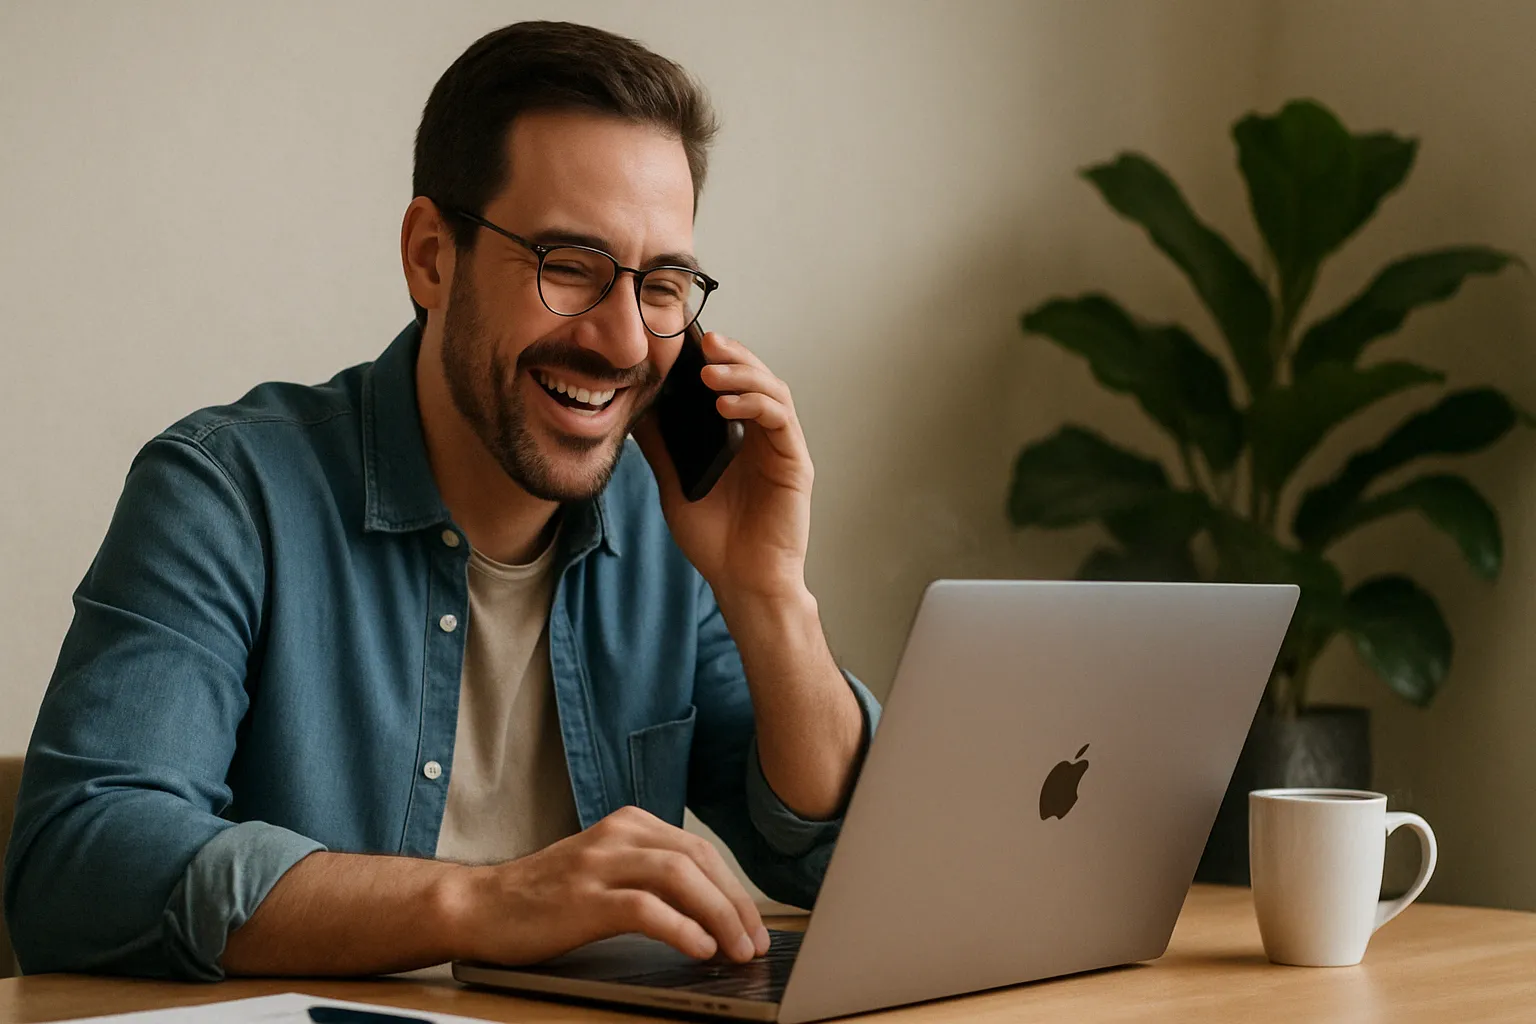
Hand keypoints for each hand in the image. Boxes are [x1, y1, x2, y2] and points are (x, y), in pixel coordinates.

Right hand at [456, 805, 769, 964]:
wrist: (479, 906)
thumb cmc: (545, 898)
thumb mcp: (605, 873)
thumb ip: (649, 880)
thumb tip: (710, 916)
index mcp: (629, 824)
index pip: (699, 850)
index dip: (734, 889)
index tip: (754, 925)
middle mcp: (618, 835)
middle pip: (698, 859)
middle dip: (735, 903)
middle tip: (755, 942)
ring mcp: (599, 863)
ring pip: (679, 877)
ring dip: (719, 915)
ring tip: (736, 950)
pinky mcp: (582, 898)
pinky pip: (644, 907)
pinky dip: (680, 928)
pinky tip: (699, 948)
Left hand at [633, 331, 812, 601]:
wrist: (742, 582)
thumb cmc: (715, 540)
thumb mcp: (674, 484)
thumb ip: (661, 448)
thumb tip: (635, 409)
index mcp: (739, 438)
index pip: (733, 383)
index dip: (716, 358)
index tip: (688, 341)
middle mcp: (764, 437)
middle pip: (757, 377)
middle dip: (732, 355)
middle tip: (704, 342)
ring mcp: (782, 449)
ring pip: (773, 391)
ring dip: (743, 374)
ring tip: (709, 373)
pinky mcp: (795, 464)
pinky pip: (780, 421)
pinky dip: (756, 404)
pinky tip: (726, 405)